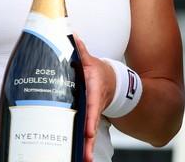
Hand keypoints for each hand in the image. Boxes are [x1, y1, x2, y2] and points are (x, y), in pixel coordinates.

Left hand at [71, 34, 114, 161]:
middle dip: (88, 143)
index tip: (87, 131)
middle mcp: (95, 107)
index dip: (90, 118)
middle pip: (91, 127)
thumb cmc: (98, 72)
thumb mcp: (90, 61)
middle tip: (86, 157)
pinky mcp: (88, 123)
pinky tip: (79, 159)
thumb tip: (71, 35)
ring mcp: (92, 117)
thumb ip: (79, 51)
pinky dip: (83, 149)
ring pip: (89, 136)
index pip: (92, 106)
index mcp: (95, 93)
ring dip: (86, 149)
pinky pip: (84, 137)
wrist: (113, 82)